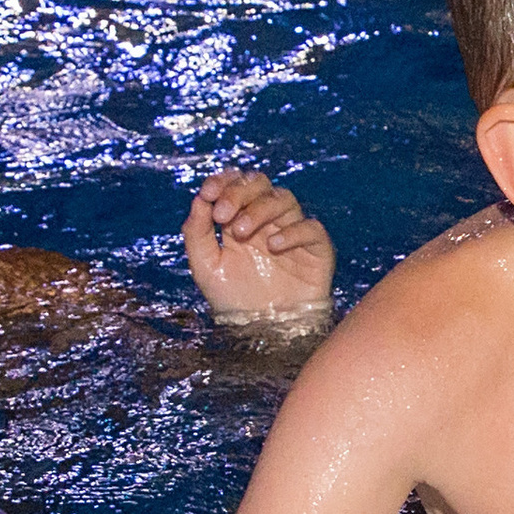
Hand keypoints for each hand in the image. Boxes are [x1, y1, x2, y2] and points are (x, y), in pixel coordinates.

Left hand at [183, 172, 334, 321]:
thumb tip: (199, 200)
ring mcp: (292, 232)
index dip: (223, 181)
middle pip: (260, 184)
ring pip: (284, 198)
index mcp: (240, 220)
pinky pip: (311, 228)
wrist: (263, 333)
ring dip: (260, 209)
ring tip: (241, 232)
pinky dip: (293, 231)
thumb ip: (197, 233)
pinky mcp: (316, 249)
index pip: (235, 184)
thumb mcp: (205, 268)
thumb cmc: (235, 302)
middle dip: (238, 192)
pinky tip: (273, 246)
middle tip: (222, 214)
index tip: (207, 193)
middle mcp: (267, 221)